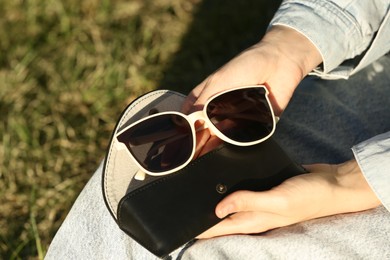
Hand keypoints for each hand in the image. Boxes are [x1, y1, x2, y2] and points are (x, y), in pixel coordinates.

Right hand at [183, 26, 321, 156]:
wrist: (279, 62)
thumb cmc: (245, 66)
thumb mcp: (218, 81)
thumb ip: (202, 101)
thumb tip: (187, 122)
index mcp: (207, 98)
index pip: (190, 117)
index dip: (183, 130)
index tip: (176, 144)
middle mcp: (219, 110)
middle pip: (204, 131)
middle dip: (196, 143)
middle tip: (189, 156)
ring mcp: (235, 118)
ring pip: (220, 137)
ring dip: (212, 148)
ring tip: (202, 160)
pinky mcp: (252, 124)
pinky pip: (240, 139)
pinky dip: (232, 146)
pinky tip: (224, 154)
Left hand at [197, 159, 380, 238]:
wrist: (331, 183)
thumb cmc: (308, 197)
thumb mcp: (278, 201)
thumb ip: (249, 202)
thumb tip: (218, 208)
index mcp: (253, 221)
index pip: (218, 228)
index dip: (198, 227)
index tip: (179, 222)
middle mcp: (252, 212)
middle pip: (220, 216)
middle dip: (201, 211)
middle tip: (181, 200)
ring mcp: (258, 200)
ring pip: (229, 201)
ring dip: (213, 196)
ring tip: (193, 186)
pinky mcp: (263, 187)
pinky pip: (241, 187)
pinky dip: (229, 184)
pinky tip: (219, 174)